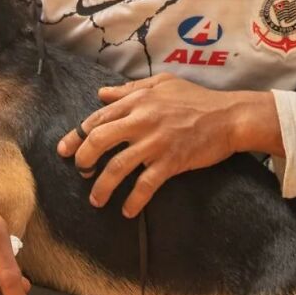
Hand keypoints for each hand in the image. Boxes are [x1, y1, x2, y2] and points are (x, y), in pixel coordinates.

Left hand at [57, 74, 281, 217]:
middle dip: (83, 160)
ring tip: (96, 199)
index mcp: (138, 100)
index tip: (65, 150)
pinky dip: (133, 200)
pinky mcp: (171, 161)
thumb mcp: (163, 83)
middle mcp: (142, 119)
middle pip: (99, 141)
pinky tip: (127, 210)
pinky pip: (145, 185)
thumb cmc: (197, 98)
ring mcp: (156, 142)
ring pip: (117, 166)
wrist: (230, 116)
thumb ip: (130, 89)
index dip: (77, 135)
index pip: (98, 118)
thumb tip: (102, 94)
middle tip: (80, 173)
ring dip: (102, 186)